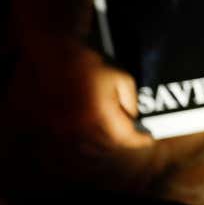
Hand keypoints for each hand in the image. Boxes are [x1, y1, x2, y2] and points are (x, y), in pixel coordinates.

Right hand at [12, 34, 153, 151]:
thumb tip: (132, 121)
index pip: (124, 137)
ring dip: (108, 146)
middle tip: (137, 136)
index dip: (139, 141)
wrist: (57, 56)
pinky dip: (91, 144)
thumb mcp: (123, 78)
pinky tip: (99, 135)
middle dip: (125, 142)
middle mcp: (80, 126)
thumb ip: (131, 103)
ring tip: (119, 136)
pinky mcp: (54, 128)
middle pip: (108, 145)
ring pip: (92, 148)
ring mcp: (64, 130)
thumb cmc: (92, 65)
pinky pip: (76, 144)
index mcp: (99, 113)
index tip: (149, 139)